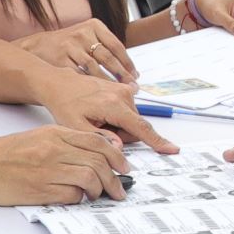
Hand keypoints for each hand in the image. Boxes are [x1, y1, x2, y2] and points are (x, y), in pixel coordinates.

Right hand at [0, 125, 133, 204]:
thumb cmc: (5, 153)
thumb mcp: (38, 138)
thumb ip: (65, 143)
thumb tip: (95, 156)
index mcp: (55, 133)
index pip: (98, 141)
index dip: (117, 156)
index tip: (124, 167)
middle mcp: (54, 148)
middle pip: (99, 160)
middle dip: (115, 177)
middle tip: (119, 189)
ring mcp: (47, 169)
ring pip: (90, 177)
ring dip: (100, 190)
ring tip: (99, 196)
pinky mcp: (38, 189)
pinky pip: (71, 194)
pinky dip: (79, 198)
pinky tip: (78, 199)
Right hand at [16, 18, 136, 82]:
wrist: (38, 46)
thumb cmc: (68, 44)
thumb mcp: (87, 35)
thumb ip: (105, 46)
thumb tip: (128, 67)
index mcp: (94, 25)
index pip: (116, 45)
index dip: (127, 62)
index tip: (135, 74)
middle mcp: (83, 34)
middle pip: (107, 57)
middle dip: (121, 74)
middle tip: (131, 86)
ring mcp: (70, 46)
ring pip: (94, 68)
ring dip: (107, 81)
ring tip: (116, 92)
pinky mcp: (60, 60)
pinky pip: (79, 75)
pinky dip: (90, 84)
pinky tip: (97, 92)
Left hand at [34, 65, 177, 154]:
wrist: (60, 84)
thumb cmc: (65, 105)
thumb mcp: (76, 127)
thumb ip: (99, 139)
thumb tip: (119, 148)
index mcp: (113, 105)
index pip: (141, 128)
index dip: (157, 141)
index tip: (172, 149)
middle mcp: (123, 95)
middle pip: (135, 126)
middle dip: (121, 135)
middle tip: (97, 130)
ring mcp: (124, 90)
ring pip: (131, 119)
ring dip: (118, 126)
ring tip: (96, 120)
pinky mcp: (123, 88)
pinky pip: (128, 110)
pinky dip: (117, 116)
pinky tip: (100, 113)